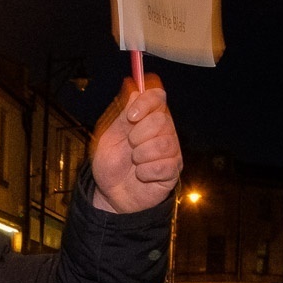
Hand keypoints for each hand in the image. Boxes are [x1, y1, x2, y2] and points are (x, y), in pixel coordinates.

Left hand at [89, 74, 181, 212]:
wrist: (110, 194)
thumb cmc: (110, 164)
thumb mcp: (110, 137)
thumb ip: (123, 114)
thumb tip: (135, 88)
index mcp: (148, 118)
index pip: (158, 96)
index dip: (146, 103)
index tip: (131, 116)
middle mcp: (163, 130)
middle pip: (162, 119)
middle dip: (139, 134)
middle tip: (130, 145)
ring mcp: (170, 150)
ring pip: (164, 143)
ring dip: (141, 154)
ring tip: (134, 162)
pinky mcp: (172, 171)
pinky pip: (165, 165)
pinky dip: (147, 171)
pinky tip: (141, 174)